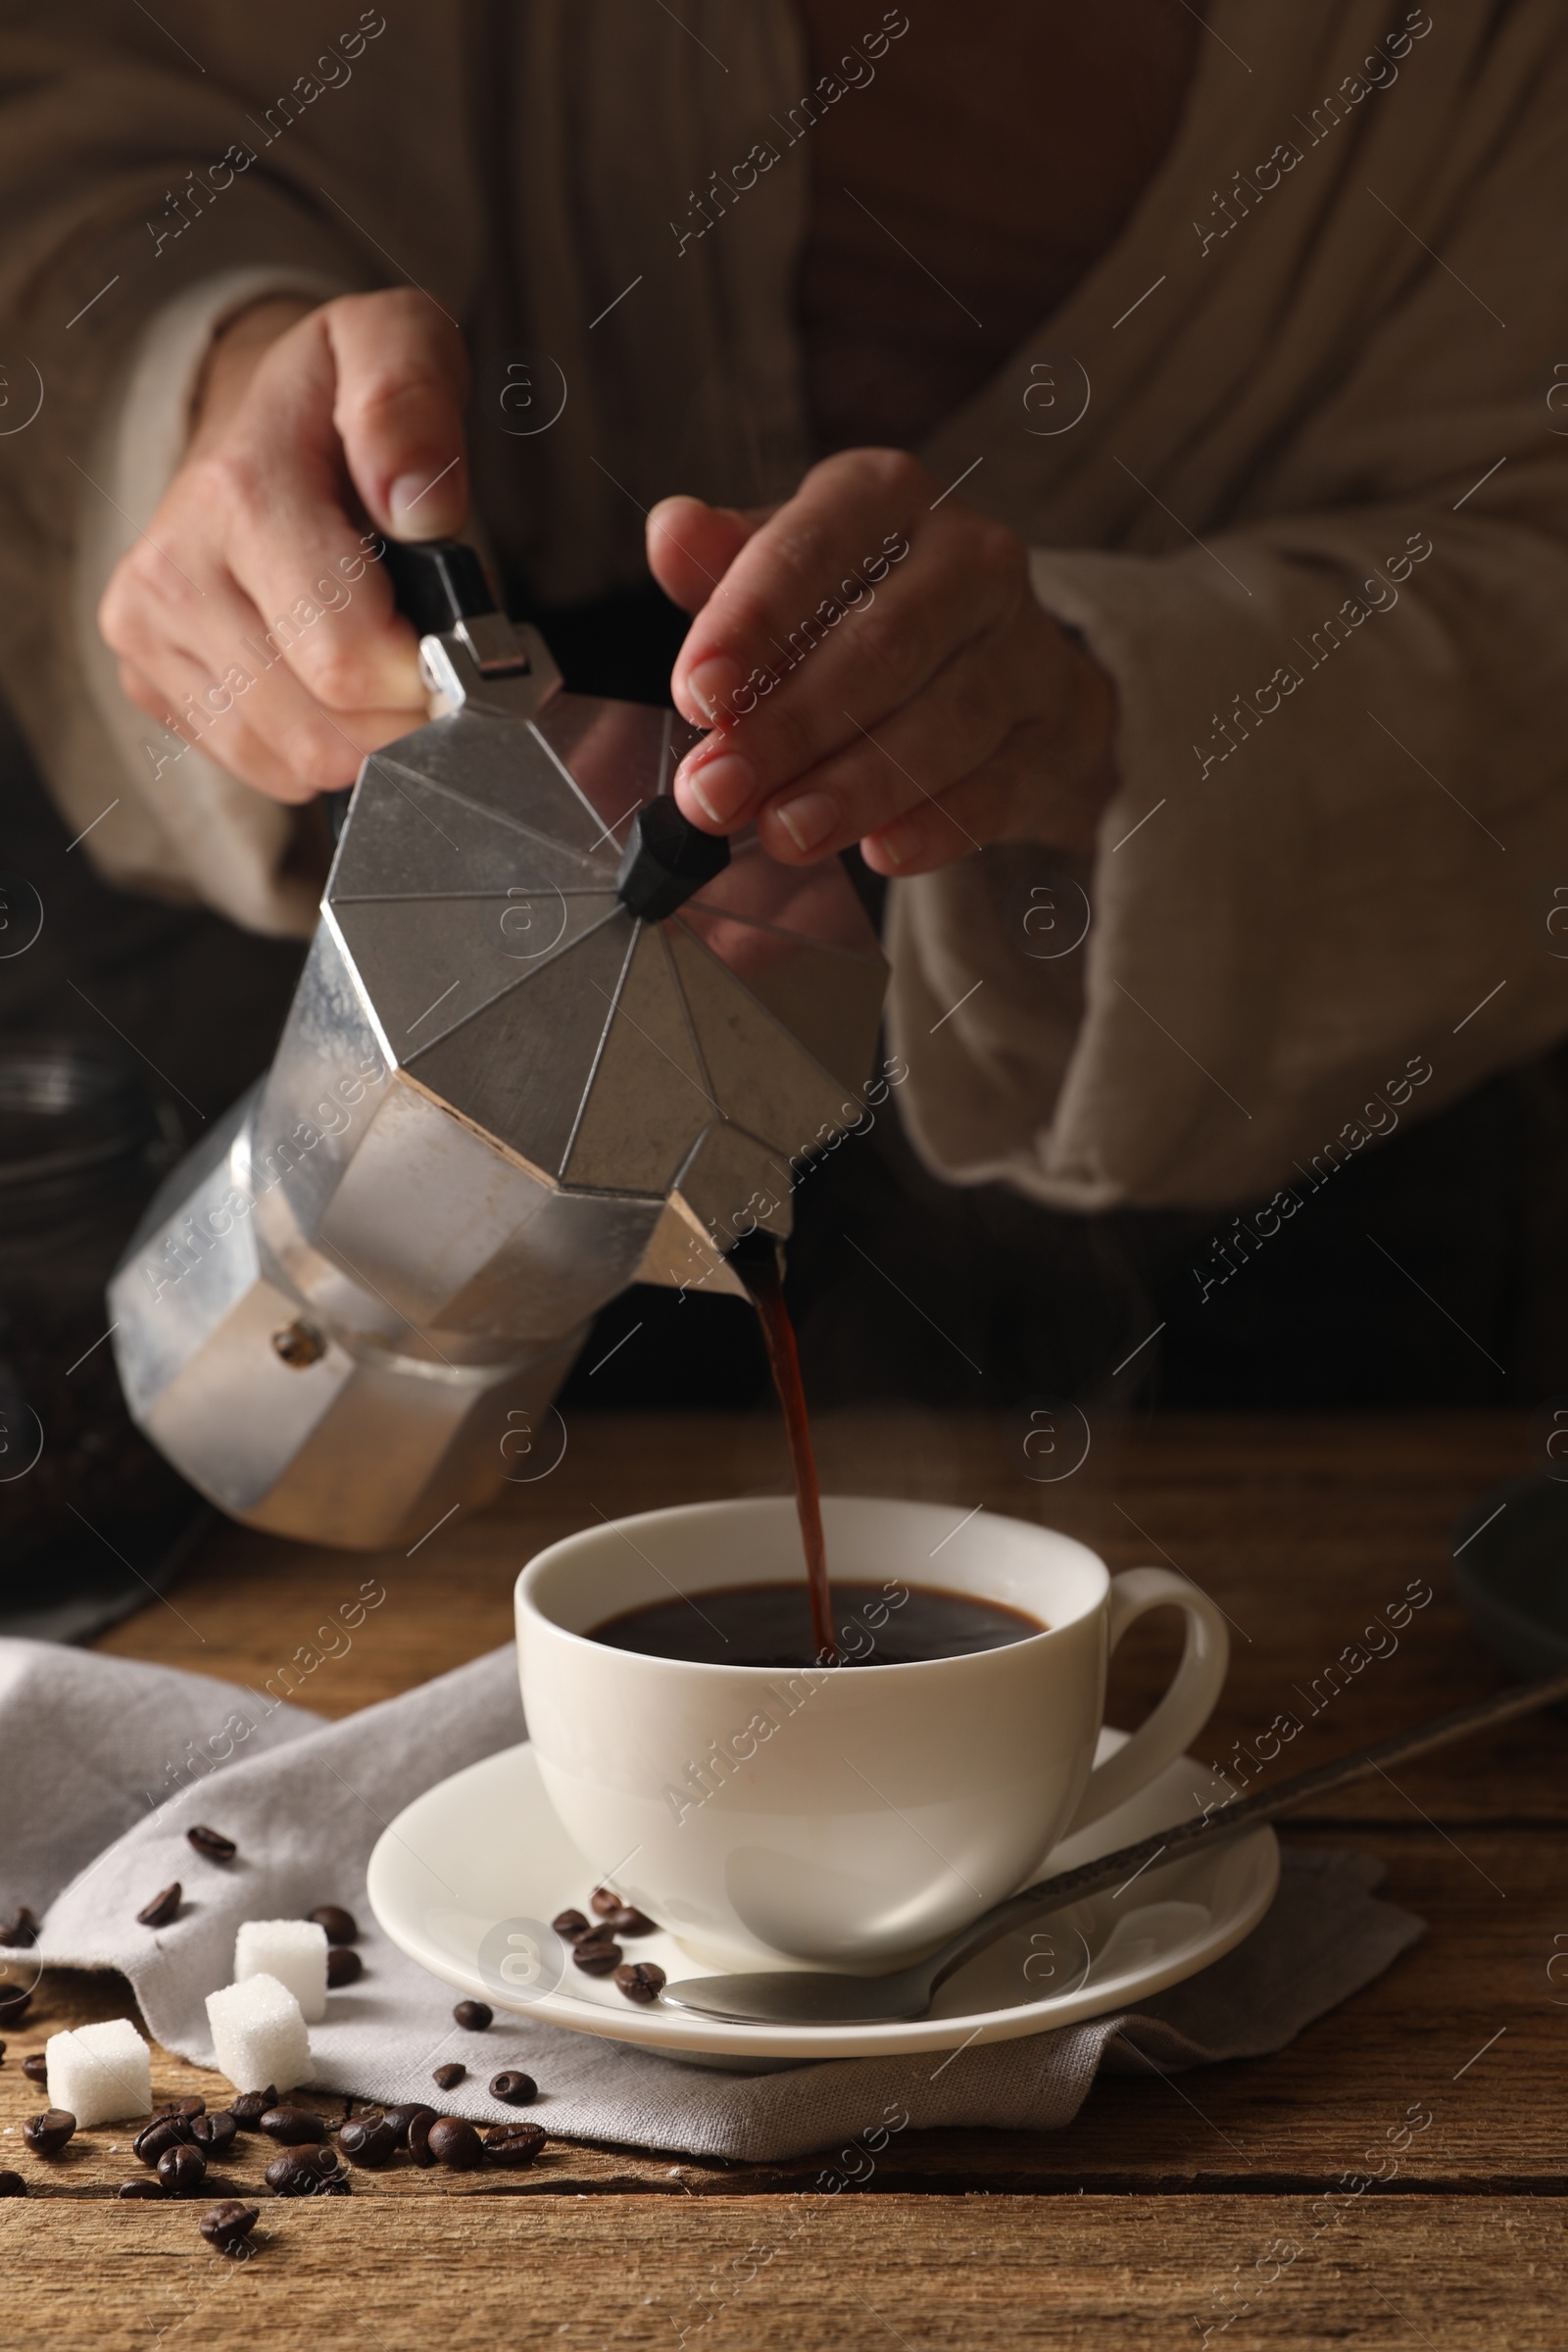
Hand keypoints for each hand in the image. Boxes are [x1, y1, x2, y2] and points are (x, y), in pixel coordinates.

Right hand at [98, 289, 469, 802]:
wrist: (254, 416)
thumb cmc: (337, 398)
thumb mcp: (396, 345)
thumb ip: (411, 401)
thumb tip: (417, 503)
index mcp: (238, 494)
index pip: (345, 658)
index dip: (426, 675)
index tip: (456, 645)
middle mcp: (172, 571)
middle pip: (323, 729)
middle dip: (400, 715)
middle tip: (427, 660)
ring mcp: (148, 632)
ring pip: (293, 762)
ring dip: (362, 736)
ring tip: (377, 663)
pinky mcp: (146, 679)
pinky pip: (261, 769)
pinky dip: (314, 745)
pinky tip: (324, 680)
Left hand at [647, 449, 1118, 876]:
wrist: (998, 657)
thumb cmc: (864, 606)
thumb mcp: (789, 572)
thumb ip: (727, 565)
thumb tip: (672, 532)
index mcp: (883, 496)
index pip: (810, 552)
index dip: (750, 626)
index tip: (697, 695)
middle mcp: (967, 557)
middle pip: (880, 646)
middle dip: (790, 727)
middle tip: (718, 792)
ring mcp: (1021, 644)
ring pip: (942, 721)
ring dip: (856, 786)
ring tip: (784, 834)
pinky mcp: (1048, 730)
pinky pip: (996, 784)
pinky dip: (937, 823)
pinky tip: (882, 853)